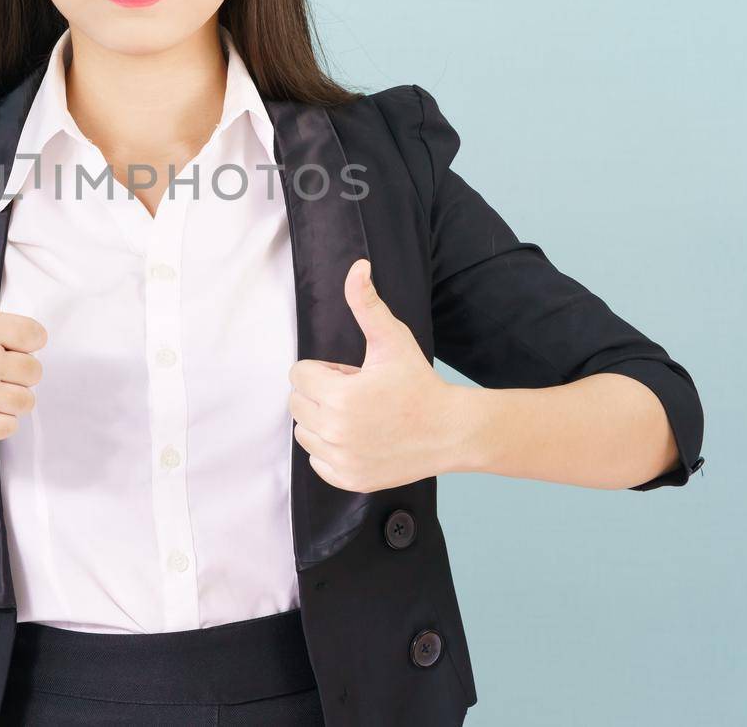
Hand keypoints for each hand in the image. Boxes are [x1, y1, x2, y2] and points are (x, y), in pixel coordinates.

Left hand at [287, 258, 471, 491]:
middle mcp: (336, 431)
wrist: (450, 431)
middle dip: (320, 393)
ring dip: (321, 420)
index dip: (324, 370)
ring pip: (303, 432)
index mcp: (340, 396)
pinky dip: (329, 449)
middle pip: (297, 403)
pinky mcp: (349, 479)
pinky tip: (358, 437)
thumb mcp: (392, 340)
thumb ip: (367, 304)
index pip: (298, 375)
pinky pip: (316, 460)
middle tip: (356, 393)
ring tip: (357, 415)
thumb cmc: (419, 383)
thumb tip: (357, 267)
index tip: (351, 374)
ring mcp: (342, 460)